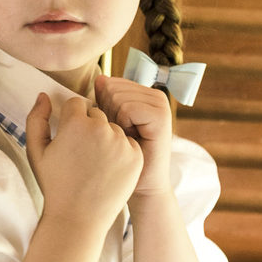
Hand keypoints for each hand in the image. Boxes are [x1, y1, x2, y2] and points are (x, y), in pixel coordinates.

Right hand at [26, 93, 142, 228]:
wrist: (78, 219)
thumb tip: (44, 95)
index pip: (77, 104)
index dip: (70, 121)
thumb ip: (36, 119)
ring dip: (106, 138)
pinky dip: (121, 151)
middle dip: (89, 128)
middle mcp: (102, 129)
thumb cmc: (54, 185)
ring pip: (113, 128)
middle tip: (81, 155)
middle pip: (97, 114)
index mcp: (76, 124)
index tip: (69, 141)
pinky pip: (128, 142)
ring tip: (95, 164)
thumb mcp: (36, 152)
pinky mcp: (136, 156)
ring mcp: (121, 143)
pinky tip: (109, 169)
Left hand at [93, 75, 172, 196]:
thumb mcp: (110, 121)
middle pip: (113, 88)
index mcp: (144, 93)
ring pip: (118, 97)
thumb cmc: (121, 155)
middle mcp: (156, 95)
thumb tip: (100, 78)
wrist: (139, 183)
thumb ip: (105, 100)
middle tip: (121, 134)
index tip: (115, 128)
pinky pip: (128, 108)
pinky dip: (123, 125)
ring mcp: (161, 104)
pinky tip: (132, 138)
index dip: (103, 106)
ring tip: (127, 137)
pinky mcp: (161, 116)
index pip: (111, 83)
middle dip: (109, 112)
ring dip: (116, 121)